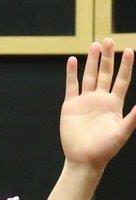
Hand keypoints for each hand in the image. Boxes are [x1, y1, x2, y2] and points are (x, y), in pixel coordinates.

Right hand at [61, 39, 135, 170]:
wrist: (84, 159)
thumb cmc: (105, 149)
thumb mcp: (124, 131)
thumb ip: (135, 116)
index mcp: (114, 103)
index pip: (122, 80)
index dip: (126, 66)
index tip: (129, 50)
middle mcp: (100, 99)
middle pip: (105, 73)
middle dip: (107, 57)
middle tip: (108, 40)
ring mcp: (85, 101)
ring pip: (89, 77)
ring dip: (91, 61)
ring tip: (94, 45)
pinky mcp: (70, 106)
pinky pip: (71, 86)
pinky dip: (72, 74)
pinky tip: (73, 61)